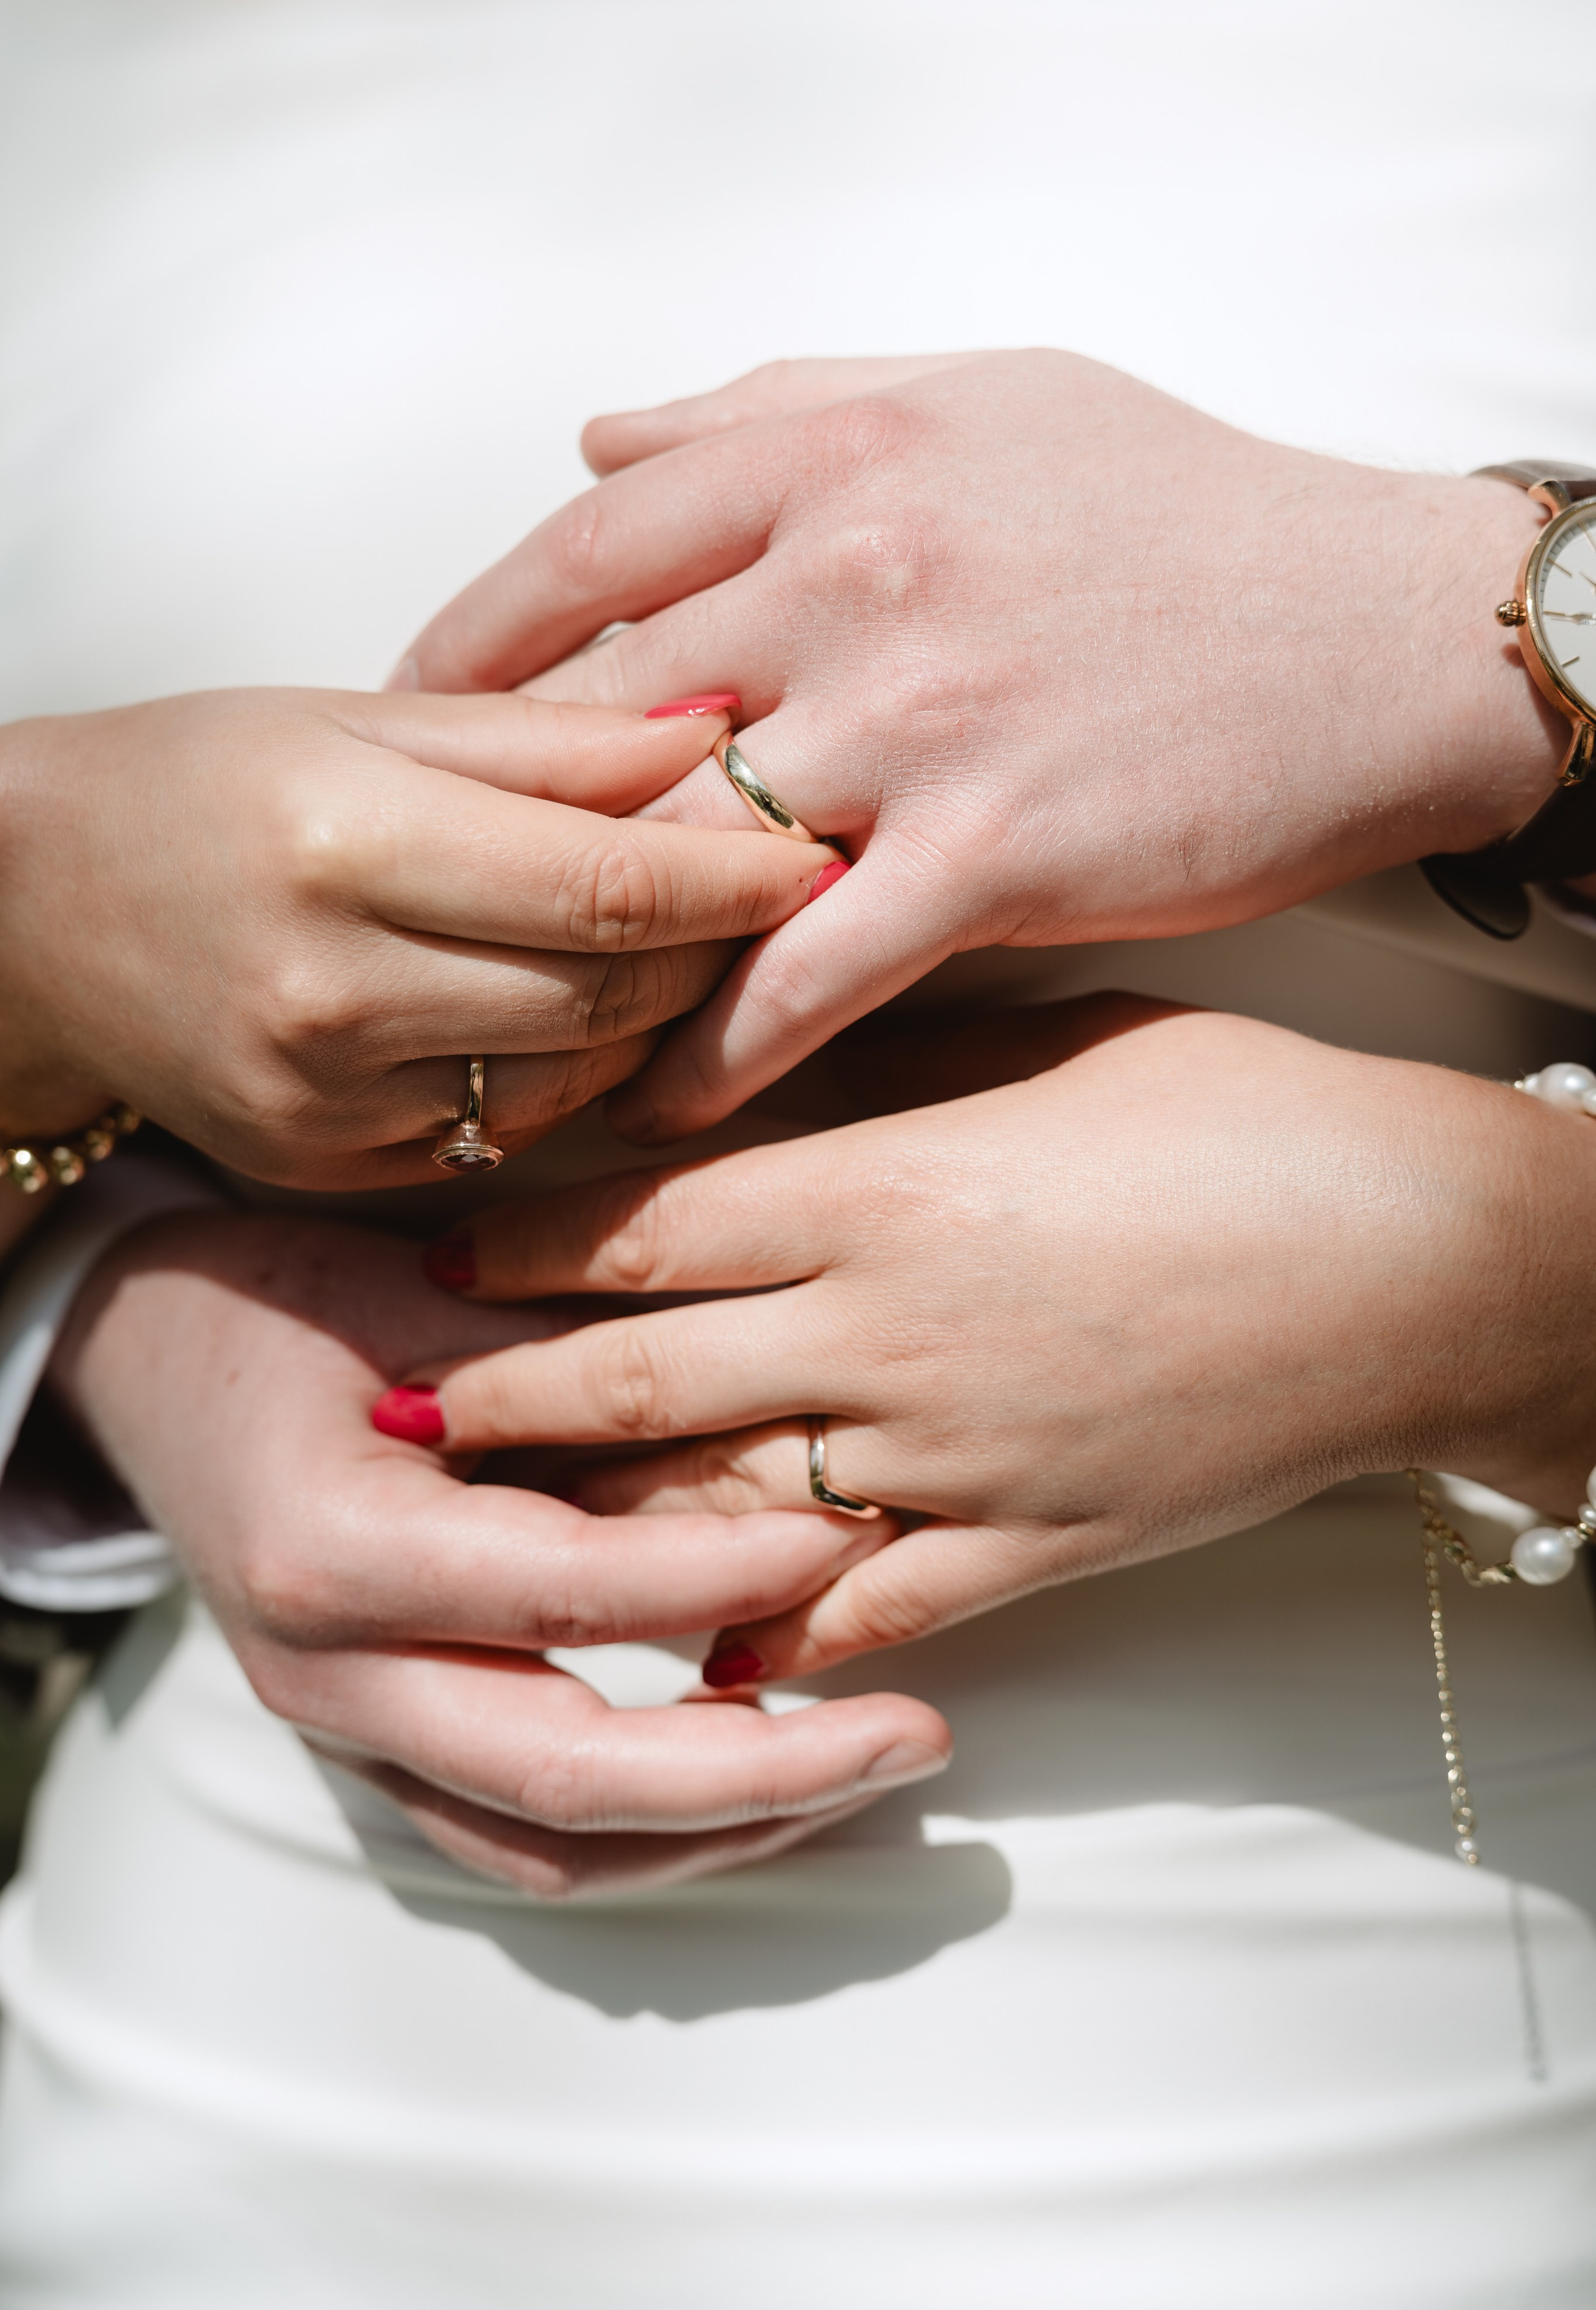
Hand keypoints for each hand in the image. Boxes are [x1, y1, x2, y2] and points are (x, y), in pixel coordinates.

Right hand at [0, 687, 831, 1183]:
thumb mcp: (362, 723)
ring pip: (581, 1075)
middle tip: (769, 891)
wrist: (35, 919)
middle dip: (716, 946)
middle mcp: (333, 995)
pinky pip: (514, 1128)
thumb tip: (713, 731)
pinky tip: (566, 1005)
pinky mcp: (338, 1164)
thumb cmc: (198, 788)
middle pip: (611, 992)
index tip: (816, 847)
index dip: (736, 875)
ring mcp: (332, 1102)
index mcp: (341, 851)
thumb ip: (547, 741)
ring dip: (656, 1013)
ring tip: (674, 940)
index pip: (606, 886)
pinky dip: (571, 1069)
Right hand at [50, 1212, 949, 1896]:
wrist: (156, 1369)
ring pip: (556, 1851)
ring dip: (729, 1828)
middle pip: (569, 1778)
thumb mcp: (424, 1305)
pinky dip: (659, 1839)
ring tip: (871, 1765)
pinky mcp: (380, 1763)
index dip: (718, 1571)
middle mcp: (331, 1675)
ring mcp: (348, 1740)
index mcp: (333, 1548)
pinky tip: (766, 1787)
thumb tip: (781, 1389)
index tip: (849, 1533)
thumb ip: (576, 1363)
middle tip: (916, 1732)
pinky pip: (527, 1850)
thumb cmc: (291, 1311)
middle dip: (762, 1770)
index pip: (559, 1590)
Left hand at [395, 349, 1557, 1142]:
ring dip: (583, 957)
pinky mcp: (996, 852)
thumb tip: (600, 435)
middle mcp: (852, 575)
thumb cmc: (1185, 511)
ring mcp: (919, 719)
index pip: (582, 551)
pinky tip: (659, 1101)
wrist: (1382, 628)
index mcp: (833, 455)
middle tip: (431, 903)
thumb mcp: (980, 394)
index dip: (470, 646)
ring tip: (508, 1030)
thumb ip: (773, 407)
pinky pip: (808, 972)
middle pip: (606, 716)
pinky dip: (719, 1047)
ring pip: (685, 855)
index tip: (410, 722)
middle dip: (501, 823)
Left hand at [402, 996, 1595, 1683]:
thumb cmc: (1252, 1115)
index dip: (528, 1242)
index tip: (446, 1250)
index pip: (647, 1223)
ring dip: (603, 1523)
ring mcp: (960, 1455)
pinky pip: (876, 1612)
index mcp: (886, 1189)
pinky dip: (783, 1645)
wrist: (1426, 1261)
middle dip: (508, 1396)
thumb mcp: (1062, 1042)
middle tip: (404, 1404)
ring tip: (502, 1533)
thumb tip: (784, 1048)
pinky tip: (706, 1669)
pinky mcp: (1038, 1545)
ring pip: (727, 1509)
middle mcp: (891, 1333)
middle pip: (645, 1377)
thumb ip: (904, 1058)